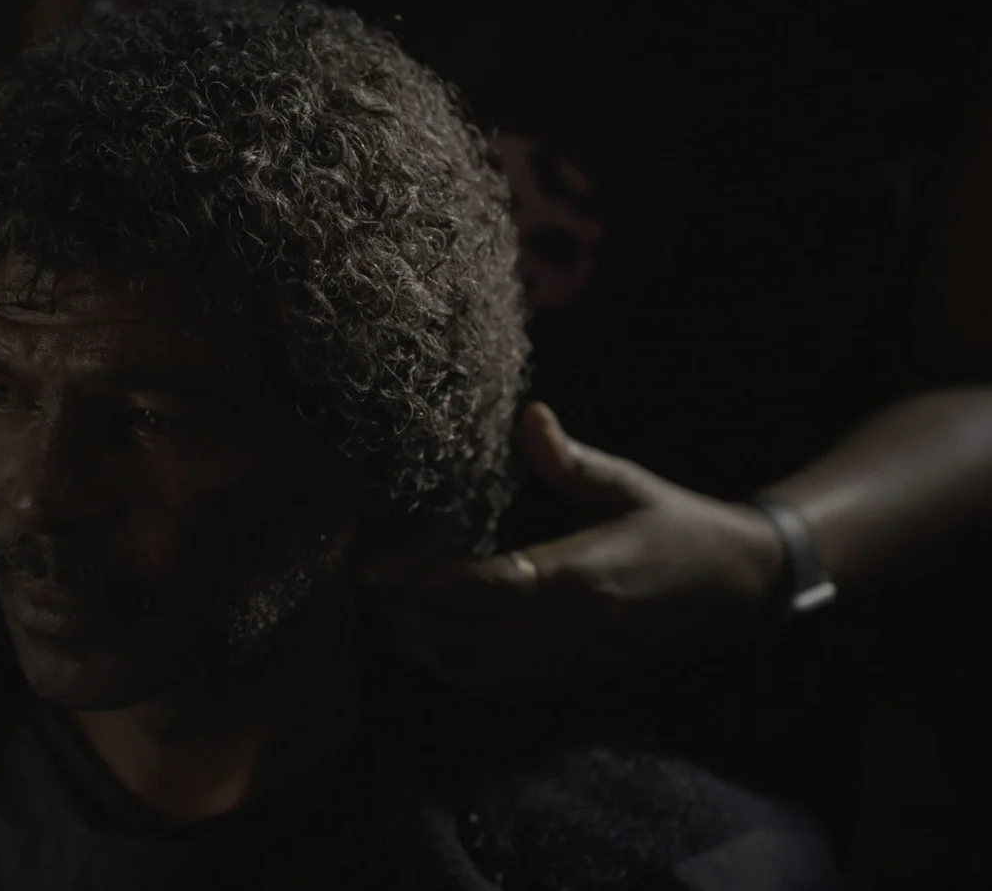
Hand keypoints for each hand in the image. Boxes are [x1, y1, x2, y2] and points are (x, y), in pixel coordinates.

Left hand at [362, 403, 786, 703]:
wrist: (739, 590)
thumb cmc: (679, 527)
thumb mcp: (630, 484)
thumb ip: (573, 459)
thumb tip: (530, 415)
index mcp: (584, 574)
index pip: (486, 584)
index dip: (425, 579)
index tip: (374, 567)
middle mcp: (574, 627)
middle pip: (469, 634)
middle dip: (408, 613)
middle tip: (366, 586)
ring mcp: (575, 661)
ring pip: (480, 670)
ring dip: (425, 648)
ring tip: (387, 615)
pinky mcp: (578, 680)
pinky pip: (506, 690)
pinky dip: (460, 675)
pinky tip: (432, 651)